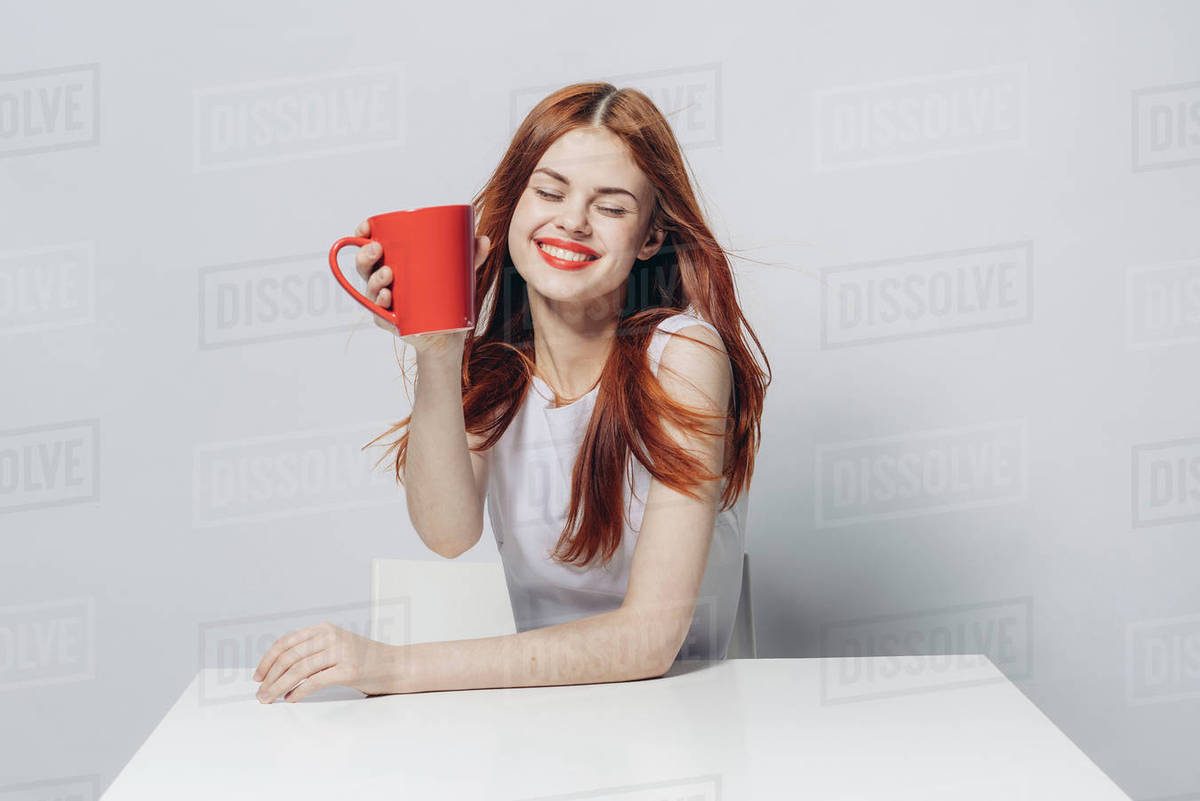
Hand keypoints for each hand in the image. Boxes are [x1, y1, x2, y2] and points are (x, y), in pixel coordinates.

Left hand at [252, 621, 400, 702]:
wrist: (395, 665)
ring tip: (270, 699)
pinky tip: (291, 699)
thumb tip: (278, 669)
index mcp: (324, 628)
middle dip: (270, 678)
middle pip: (289, 657)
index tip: (258, 676)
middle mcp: (331, 636)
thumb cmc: (363, 659)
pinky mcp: (349, 670)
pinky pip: (315, 682)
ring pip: (298, 670)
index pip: (286, 642)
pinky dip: (298, 692)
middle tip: (260, 693)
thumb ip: (312, 650)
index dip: (267, 660)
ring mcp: (341, 652)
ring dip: (279, 687)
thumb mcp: (336, 646)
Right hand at [354, 217, 491, 343]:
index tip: (365, 229)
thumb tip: (484, 240)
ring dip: (374, 281)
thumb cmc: (446, 299)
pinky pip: (380, 315)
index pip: (370, 247)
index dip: (362, 236)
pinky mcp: (392, 323)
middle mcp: (384, 284)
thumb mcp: (459, 275)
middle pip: (364, 267)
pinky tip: (387, 299)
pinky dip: (381, 307)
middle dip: (365, 256)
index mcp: (392, 265)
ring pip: (370, 290)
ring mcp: (386, 304)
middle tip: (378, 249)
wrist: (448, 335)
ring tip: (388, 274)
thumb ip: (471, 258)